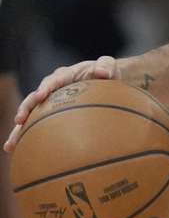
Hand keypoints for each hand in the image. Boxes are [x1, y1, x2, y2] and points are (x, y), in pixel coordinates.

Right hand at [4, 57, 119, 152]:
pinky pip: (38, 126)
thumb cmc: (106, 72)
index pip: (53, 80)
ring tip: (10, 145)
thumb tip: (102, 73)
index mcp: (65, 75)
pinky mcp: (51, 113)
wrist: (105, 80)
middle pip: (35, 99)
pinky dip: (29, 138)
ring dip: (20, 130)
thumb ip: (106, 65)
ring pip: (31, 116)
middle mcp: (52, 88)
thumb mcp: (109, 66)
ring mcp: (50, 102)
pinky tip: (19, 152)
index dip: (46, 88)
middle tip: (19, 120)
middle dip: (26, 109)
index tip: (40, 96)